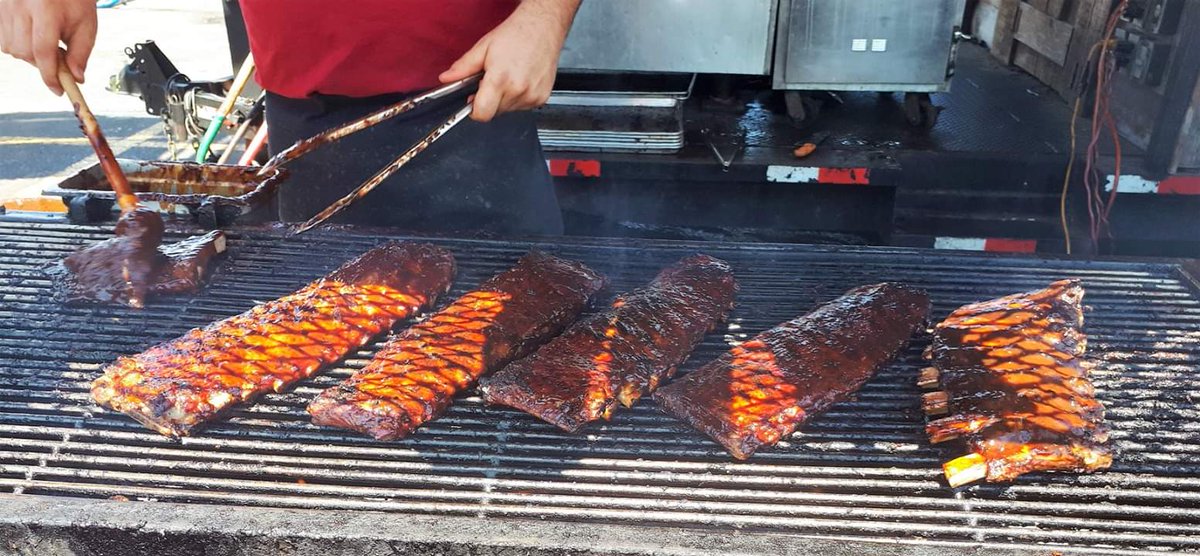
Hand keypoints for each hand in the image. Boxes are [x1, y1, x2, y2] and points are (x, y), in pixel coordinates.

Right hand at [0, 0, 95, 94]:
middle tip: (59, 57)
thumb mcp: (86, 23)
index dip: (51, 75)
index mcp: (46, 8)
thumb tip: (75, 78)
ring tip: (46, 41)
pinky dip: (17, 44)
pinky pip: (2, 38)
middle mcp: (20, 5)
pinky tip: (31, 35)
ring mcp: (6, 6)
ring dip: (29, 54)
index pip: (43, 51)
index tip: (59, 90)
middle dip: (42, 63)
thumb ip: (81, 53)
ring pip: (11, 48)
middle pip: (24, 52)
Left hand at [439, 0, 579, 122]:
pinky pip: (522, 106)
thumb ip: (463, 67)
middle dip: (489, 100)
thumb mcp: (483, 48)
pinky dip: (518, 97)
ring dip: (504, 98)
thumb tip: (447, 78)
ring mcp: (532, 96)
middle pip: (494, 112)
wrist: (542, 27)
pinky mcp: (541, 98)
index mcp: (500, 79)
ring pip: (508, 110)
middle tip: (493, 79)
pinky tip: (520, 79)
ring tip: (509, 76)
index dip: (474, 110)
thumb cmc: (516, 35)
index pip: (482, 114)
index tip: (473, 102)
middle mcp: (518, 91)